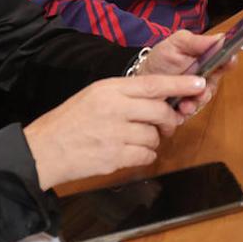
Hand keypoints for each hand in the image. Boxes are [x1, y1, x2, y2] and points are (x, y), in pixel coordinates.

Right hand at [24, 73, 209, 189]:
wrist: (43, 151)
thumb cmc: (70, 121)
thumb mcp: (94, 95)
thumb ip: (125, 94)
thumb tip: (159, 95)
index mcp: (110, 89)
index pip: (154, 83)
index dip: (180, 83)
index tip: (199, 83)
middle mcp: (115, 109)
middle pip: (160, 111)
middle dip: (168, 120)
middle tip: (166, 124)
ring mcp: (115, 134)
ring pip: (154, 136)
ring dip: (153, 140)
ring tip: (134, 140)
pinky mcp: (114, 158)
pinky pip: (146, 156)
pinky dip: (145, 156)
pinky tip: (130, 154)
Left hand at [141, 31, 230, 111]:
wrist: (141, 79)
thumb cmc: (160, 60)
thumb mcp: (176, 44)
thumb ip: (196, 41)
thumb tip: (221, 38)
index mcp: (206, 58)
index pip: (225, 59)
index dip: (229, 60)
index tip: (229, 60)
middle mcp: (205, 76)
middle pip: (217, 81)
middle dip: (211, 85)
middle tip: (203, 86)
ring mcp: (197, 93)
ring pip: (206, 98)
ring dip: (198, 100)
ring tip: (187, 102)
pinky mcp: (188, 108)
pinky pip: (193, 112)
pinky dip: (188, 111)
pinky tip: (180, 108)